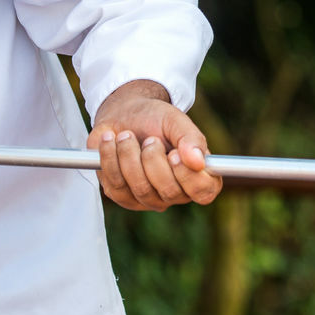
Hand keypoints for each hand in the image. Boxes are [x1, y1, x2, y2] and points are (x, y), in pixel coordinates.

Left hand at [88, 79, 220, 210]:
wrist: (124, 115)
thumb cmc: (156, 119)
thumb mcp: (176, 121)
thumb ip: (192, 139)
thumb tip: (198, 162)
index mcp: (197, 175)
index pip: (203, 192)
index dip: (188, 175)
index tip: (174, 153)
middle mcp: (175, 193)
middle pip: (169, 191)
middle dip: (154, 159)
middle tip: (149, 139)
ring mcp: (148, 199)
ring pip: (141, 189)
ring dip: (130, 155)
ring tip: (126, 135)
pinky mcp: (122, 196)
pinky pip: (116, 184)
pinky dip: (111, 157)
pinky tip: (111, 140)